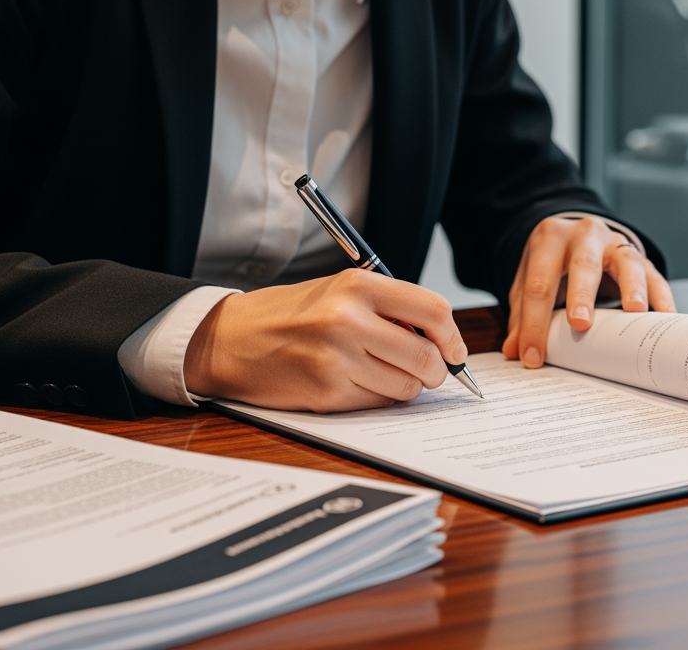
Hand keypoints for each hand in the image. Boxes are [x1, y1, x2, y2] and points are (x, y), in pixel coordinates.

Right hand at [183, 269, 467, 411]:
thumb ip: (391, 308)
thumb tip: (442, 340)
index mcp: (358, 285)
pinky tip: (357, 382)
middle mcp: (349, 319)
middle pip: (427, 356)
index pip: (433, 310)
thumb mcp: (341, 291)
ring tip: (382, 372)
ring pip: (407, 386)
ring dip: (406, 386)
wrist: (231, 338)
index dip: (453, 336)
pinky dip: (378, 397)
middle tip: (429, 371)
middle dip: (437, 371)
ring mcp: (337, 358)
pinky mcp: (327, 392)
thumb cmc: (292, 314)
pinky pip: (378, 402)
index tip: (455, 351)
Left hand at [501, 215, 674, 368]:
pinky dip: (661, 295)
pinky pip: (654, 274)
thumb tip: (514, 351)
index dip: (533, 323)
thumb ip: (521, 314)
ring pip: (626, 262)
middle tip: (580, 325)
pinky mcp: (638, 255)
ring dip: (631, 288)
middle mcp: (584, 235)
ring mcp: (614, 243)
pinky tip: (665, 314)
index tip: (533, 357)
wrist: (579, 234)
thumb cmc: (554, 264)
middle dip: (581, 296)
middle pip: (583, 265)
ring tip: (635, 311)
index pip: (538, 284)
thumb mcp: (529, 280)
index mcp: (549, 240)